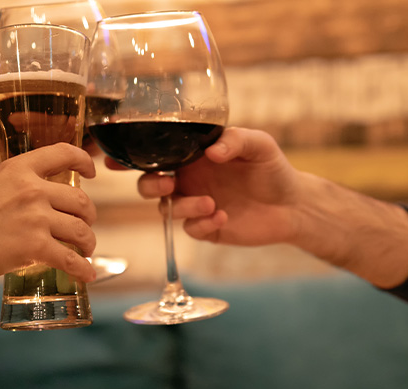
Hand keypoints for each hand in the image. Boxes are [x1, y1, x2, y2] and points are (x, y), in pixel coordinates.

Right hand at [0, 143, 97, 282]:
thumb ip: (11, 187)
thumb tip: (34, 200)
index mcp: (18, 168)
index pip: (63, 153)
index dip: (84, 161)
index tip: (91, 172)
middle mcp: (32, 190)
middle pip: (80, 200)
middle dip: (88, 215)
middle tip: (84, 226)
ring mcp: (35, 218)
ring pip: (81, 230)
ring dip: (88, 242)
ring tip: (86, 251)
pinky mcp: (34, 247)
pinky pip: (71, 259)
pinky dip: (83, 269)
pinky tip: (87, 275)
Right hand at [130, 127, 407, 287]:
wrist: (293, 205)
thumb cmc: (273, 168)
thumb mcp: (260, 145)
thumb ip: (236, 140)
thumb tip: (211, 151)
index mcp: (192, 156)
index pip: (155, 154)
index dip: (131, 156)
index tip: (114, 158)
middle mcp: (188, 180)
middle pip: (148, 184)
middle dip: (149, 185)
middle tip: (169, 183)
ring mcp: (195, 205)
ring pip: (167, 209)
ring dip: (183, 206)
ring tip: (210, 204)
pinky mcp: (207, 228)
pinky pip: (191, 229)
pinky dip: (201, 224)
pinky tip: (222, 217)